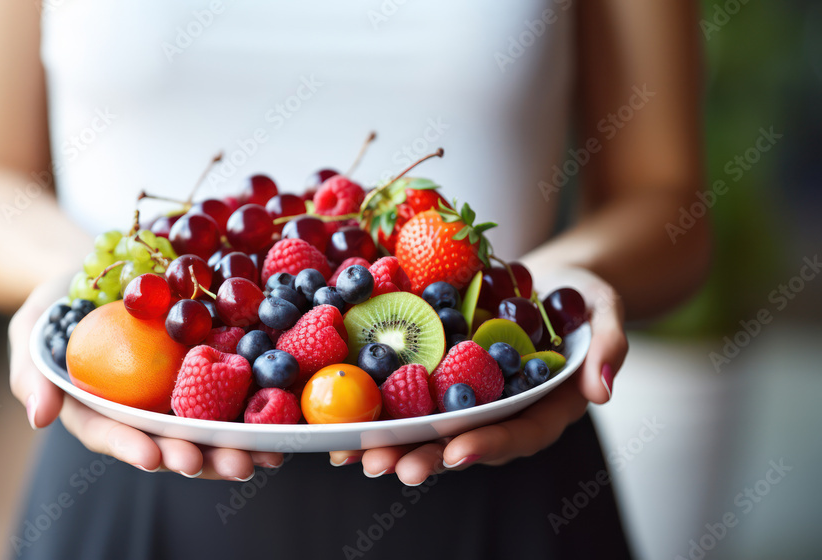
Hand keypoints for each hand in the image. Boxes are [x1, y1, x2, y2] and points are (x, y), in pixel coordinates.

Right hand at [9, 276, 283, 479]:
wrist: (99, 265)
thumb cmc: (56, 304)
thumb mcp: (31, 330)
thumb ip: (31, 373)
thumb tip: (40, 418)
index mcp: (99, 409)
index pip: (113, 434)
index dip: (132, 447)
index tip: (153, 458)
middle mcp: (141, 410)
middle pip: (168, 441)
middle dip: (199, 457)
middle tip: (227, 466)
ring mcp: (174, 392)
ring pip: (206, 427)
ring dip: (235, 445)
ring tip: (261, 457)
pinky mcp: (206, 367)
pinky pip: (231, 391)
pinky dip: (256, 408)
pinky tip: (281, 423)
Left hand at [328, 267, 627, 484]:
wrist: (547, 276)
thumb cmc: (582, 294)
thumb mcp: (605, 309)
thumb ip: (609, 346)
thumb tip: (604, 391)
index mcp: (543, 406)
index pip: (518, 434)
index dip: (488, 446)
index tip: (457, 453)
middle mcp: (501, 410)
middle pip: (463, 441)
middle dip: (425, 457)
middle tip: (390, 468)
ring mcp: (468, 395)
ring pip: (427, 427)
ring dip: (391, 443)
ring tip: (354, 457)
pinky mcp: (439, 373)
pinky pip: (406, 395)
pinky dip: (376, 407)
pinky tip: (341, 420)